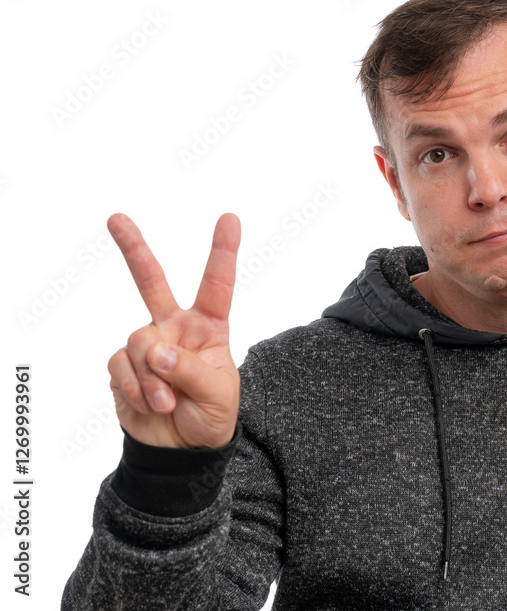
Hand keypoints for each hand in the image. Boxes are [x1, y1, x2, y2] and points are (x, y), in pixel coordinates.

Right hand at [106, 213, 240, 448]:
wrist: (182, 449)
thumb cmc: (211, 415)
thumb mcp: (218, 393)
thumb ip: (190, 369)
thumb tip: (157, 350)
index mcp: (208, 327)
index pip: (217, 285)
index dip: (222, 252)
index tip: (229, 219)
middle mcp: (175, 328)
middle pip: (152, 282)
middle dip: (134, 250)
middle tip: (116, 219)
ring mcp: (147, 345)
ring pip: (140, 341)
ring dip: (153, 377)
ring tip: (168, 403)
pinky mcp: (124, 366)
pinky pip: (122, 366)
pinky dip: (137, 388)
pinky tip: (151, 405)